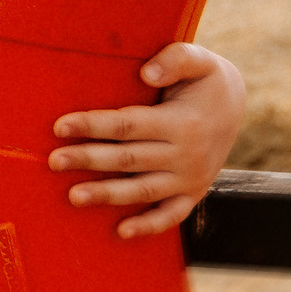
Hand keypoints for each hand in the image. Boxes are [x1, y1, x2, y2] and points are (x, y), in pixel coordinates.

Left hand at [49, 43, 247, 238]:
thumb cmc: (205, 80)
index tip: (60, 126)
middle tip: (53, 161)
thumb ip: (175, 59)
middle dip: (88, 159)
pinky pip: (170, 216)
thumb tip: (146, 73)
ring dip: (107, 195)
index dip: (93, 125)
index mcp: (182, 122)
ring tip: (73, 196)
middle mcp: (186, 154)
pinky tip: (120, 232)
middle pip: (128, 159)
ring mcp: (190, 179)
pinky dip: (147, 226)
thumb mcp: (199, 60)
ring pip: (143, 191)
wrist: (237, 106)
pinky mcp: (193, 194)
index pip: (129, 125)